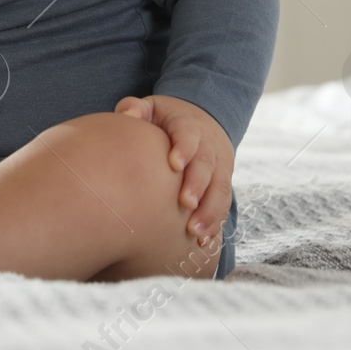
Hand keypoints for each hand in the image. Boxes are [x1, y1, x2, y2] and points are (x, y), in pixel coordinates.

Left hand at [114, 93, 232, 246]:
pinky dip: (216, 222)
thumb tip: (127, 115)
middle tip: (186, 203)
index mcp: (189, 125)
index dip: (184, 148)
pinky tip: (203, 241)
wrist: (202, 121)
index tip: (174, 164)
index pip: (188, 134)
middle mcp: (209, 146)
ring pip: (220, 188)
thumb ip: (137, 109)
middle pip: (206, 165)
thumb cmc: (165, 119)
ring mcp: (219, 166)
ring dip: (210, 211)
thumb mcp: (152, 108)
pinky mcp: (222, 183)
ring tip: (195, 232)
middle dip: (198, 184)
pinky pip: (223, 203)